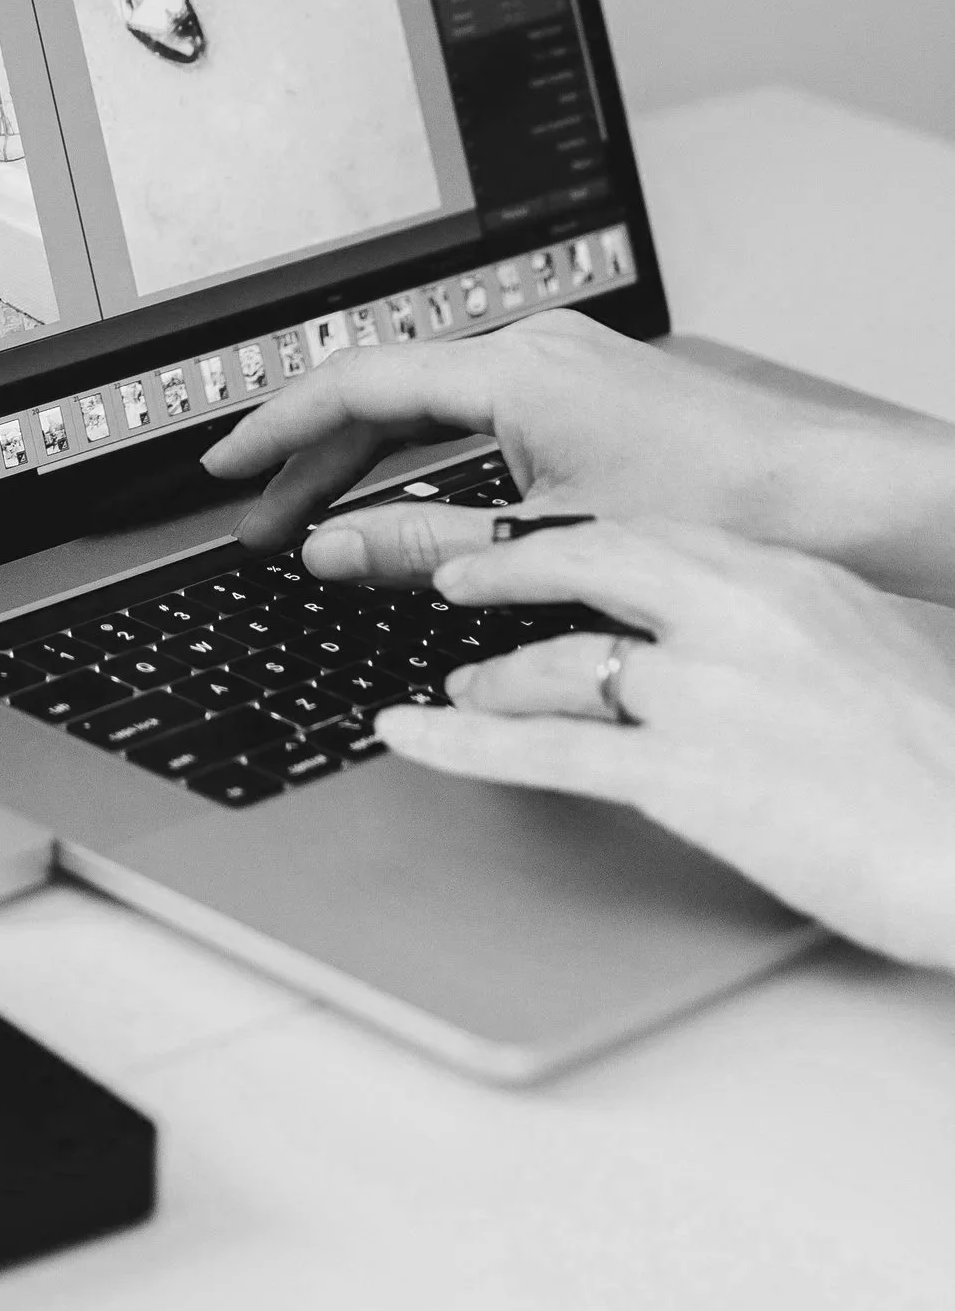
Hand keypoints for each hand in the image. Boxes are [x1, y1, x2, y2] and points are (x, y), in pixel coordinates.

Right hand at [201, 311, 862, 574]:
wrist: (835, 498)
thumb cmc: (721, 508)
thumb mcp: (548, 543)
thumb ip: (424, 543)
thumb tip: (330, 549)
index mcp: (512, 367)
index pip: (356, 382)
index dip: (278, 427)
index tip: (227, 466)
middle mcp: (532, 347)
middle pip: (384, 393)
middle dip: (313, 460)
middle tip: (261, 519)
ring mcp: (562, 362)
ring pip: (430, 404)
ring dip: (369, 462)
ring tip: (320, 521)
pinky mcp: (586, 388)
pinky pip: (476, 410)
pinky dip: (428, 455)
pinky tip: (412, 502)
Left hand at [378, 516, 954, 967]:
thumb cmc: (954, 772)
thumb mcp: (884, 660)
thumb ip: (817, 633)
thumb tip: (787, 638)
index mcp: (791, 581)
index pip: (663, 534)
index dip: (591, 541)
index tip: (556, 545)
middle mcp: (739, 616)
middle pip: (593, 560)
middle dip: (513, 566)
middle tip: (463, 576)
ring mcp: (706, 692)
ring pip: (561, 661)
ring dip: (496, 676)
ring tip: (461, 688)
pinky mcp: (687, 775)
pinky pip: (545, 752)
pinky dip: (461, 744)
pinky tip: (409, 737)